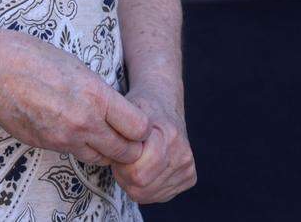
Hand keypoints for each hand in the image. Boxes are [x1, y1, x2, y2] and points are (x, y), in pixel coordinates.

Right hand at [0, 33, 150, 165]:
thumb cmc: (31, 56)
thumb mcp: (75, 64)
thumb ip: (97, 91)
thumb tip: (111, 108)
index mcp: (95, 94)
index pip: (139, 127)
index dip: (141, 126)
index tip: (135, 119)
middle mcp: (84, 122)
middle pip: (126, 151)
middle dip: (130, 145)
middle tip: (124, 133)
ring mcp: (65, 138)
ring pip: (102, 158)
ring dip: (106, 150)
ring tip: (100, 132)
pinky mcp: (48, 146)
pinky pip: (76, 154)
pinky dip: (82, 147)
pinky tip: (74, 129)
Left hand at [110, 87, 196, 203]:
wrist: (164, 103)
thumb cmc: (141, 108)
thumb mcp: (126, 111)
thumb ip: (119, 134)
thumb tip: (111, 157)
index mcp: (168, 135)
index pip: (137, 173)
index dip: (120, 165)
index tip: (117, 151)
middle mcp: (182, 154)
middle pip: (142, 186)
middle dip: (124, 175)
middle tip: (121, 158)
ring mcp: (188, 167)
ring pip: (148, 195)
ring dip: (133, 183)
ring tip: (132, 161)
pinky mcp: (190, 178)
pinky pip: (158, 196)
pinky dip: (145, 187)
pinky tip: (145, 168)